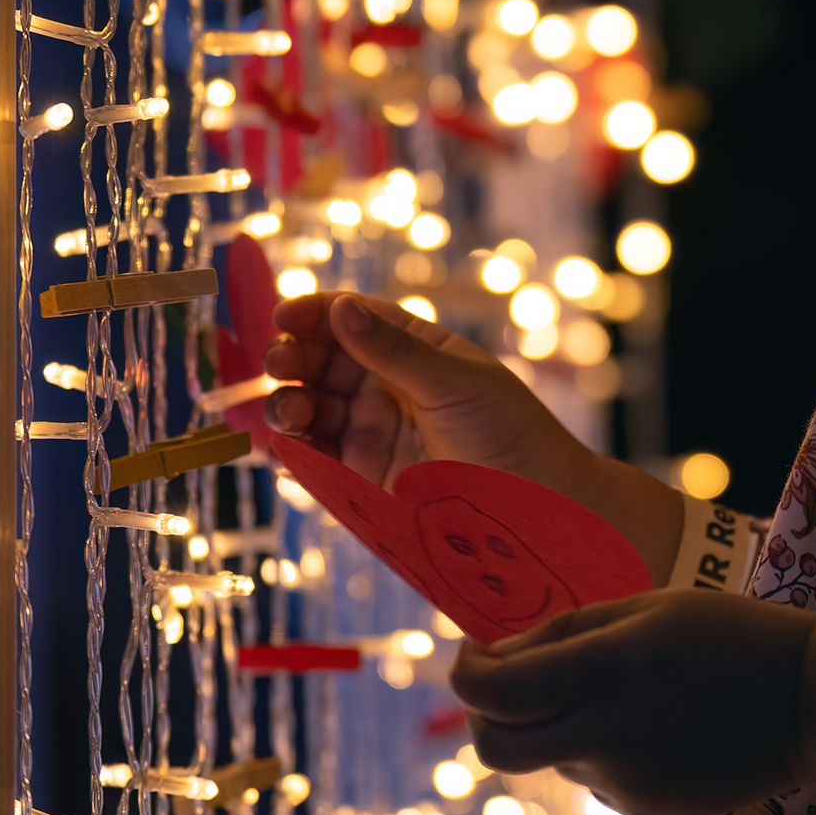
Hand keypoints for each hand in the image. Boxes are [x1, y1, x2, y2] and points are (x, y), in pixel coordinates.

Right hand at [263, 291, 683, 578]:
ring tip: (290, 409)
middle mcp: (388, 385)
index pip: (354, 319)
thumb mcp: (452, 380)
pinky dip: (293, 449)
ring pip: (312, 407)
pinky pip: (316, 457)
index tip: (284, 312)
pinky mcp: (363, 477)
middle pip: (323, 361)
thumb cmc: (509, 430)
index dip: (316, 312)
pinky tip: (286, 445)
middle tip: (279, 363)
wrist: (536, 507)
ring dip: (290, 403)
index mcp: (414, 348)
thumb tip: (341, 307)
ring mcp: (373, 430)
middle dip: (295, 358)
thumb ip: (392, 349)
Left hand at [454, 589, 815, 814]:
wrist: (809, 704)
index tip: (470, 652)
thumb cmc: (730, 634)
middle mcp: (604, 736)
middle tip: (505, 681)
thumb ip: (567, 629)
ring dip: (554, 724)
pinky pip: (595, 775)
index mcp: (605, 673)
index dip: (466, 673)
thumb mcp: (650, 605)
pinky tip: (653, 719)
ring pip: (549, 757)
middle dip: (484, 714)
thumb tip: (498, 657)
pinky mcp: (643, 808)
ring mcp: (623, 781)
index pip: (495, 692)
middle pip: (497, 747)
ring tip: (618, 687)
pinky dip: (599, 745)